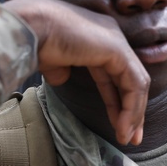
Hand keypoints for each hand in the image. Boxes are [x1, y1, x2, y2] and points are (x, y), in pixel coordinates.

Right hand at [5, 0, 148, 144]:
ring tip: (127, 138)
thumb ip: (61, 68)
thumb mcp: (51, 60)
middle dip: (133, 110)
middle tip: (132, 137)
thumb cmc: (33, 41)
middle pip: (130, 79)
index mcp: (96, 37)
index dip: (117, 101)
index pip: (115, 74)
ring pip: (136, 83)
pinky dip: (131, 108)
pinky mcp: (118, 49)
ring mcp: (117, 40)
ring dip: (134, 113)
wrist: (29, 28)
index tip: (118, 127)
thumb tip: (63, 77)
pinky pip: (134, 84)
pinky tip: (123, 126)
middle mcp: (111, 35)